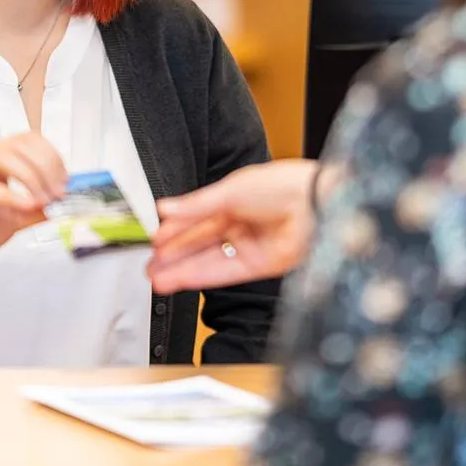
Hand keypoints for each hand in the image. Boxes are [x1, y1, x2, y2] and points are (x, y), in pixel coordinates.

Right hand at [0, 132, 67, 282]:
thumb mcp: (19, 215)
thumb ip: (40, 204)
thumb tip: (66, 199)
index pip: (28, 140)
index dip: (51, 157)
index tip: (65, 181)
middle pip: (20, 145)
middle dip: (45, 168)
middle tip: (57, 193)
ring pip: (4, 157)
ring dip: (31, 178)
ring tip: (42, 200)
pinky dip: (11, 195)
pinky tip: (26, 205)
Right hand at [148, 159, 318, 293]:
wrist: (315, 203)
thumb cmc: (281, 186)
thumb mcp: (230, 190)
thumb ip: (195, 205)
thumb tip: (165, 208)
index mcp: (234, 200)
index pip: (197, 220)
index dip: (175, 231)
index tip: (154, 241)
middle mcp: (241, 225)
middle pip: (200, 244)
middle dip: (174, 256)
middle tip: (150, 266)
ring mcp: (249, 246)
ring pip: (208, 262)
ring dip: (182, 271)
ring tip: (156, 279)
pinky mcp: (259, 266)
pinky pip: (224, 273)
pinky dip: (200, 277)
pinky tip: (180, 280)